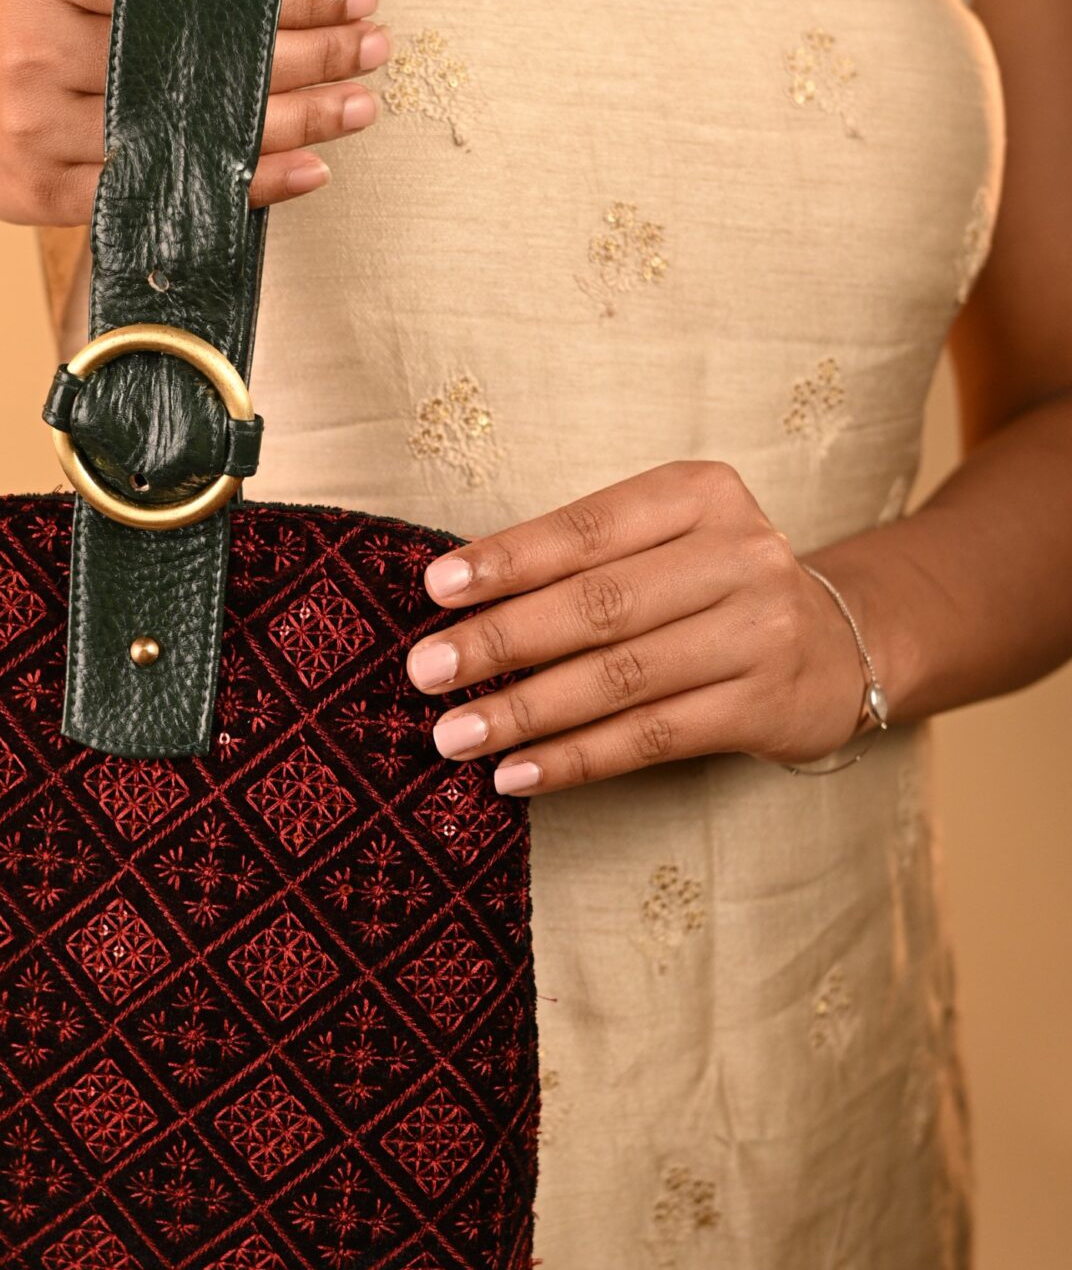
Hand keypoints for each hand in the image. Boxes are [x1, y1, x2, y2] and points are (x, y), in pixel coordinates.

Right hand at [0, 0, 382, 227]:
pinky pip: (163, 189)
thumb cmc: (15, 35)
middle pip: (195, 53)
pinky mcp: (51, 193)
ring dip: (289, 120)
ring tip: (358, 106)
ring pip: (187, 125)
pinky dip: (241, 183)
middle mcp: (40, 44)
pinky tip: (305, 170)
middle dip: (301, 50)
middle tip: (374, 48)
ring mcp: (41, 124)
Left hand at [405, 461, 873, 792]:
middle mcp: (738, 554)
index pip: (588, 528)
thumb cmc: (710, 586)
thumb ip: (582, 561)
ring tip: (452, 735)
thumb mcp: (664, 543)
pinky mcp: (764, 706)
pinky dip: (575, 759)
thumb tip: (458, 606)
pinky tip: (515, 775)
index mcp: (700, 495)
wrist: (843, 643)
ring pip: (619, 678)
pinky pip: (650, 737)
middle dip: (500, 641)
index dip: (509, 559)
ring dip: (525, 712)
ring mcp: (760, 632)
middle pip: (598, 605)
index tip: (435, 589)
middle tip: (426, 671)